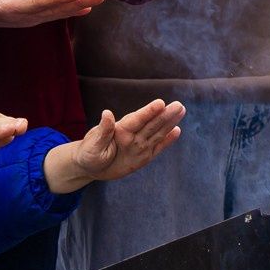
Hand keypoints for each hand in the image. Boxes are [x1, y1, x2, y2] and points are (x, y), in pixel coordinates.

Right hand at [0, 0, 104, 29]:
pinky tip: (85, 6)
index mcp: (6, 9)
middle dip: (75, 2)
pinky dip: (67, 9)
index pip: (35, 4)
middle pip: (51, 9)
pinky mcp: (24, 13)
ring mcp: (22, 16)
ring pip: (54, 11)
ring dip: (77, 5)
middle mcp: (18, 14)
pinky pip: (49, 12)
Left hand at [44, 99, 185, 192]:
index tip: (160, 103)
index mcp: (120, 130)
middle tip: (178, 105)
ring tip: (181, 110)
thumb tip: (106, 113)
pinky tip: (176, 131)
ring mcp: (139, 145)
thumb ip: (103, 131)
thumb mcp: (92, 145)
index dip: (148, 112)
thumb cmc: (88, 154)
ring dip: (169, 123)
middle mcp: (132, 135)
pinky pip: (157, 148)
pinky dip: (167, 141)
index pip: (136, 119)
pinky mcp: (143, 157)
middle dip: (165, 115)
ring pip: (157, 133)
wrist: (89, 166)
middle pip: (151, 124)